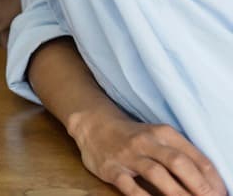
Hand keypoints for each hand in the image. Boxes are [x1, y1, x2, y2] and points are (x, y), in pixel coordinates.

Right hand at [69, 108, 225, 195]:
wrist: (93, 124)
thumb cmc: (133, 136)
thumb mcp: (158, 137)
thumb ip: (181, 154)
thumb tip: (208, 182)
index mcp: (164, 133)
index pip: (196, 157)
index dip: (212, 180)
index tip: (220, 194)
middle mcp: (147, 142)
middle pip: (178, 163)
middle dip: (198, 186)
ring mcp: (128, 155)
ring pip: (156, 174)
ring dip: (177, 194)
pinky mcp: (111, 168)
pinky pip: (129, 186)